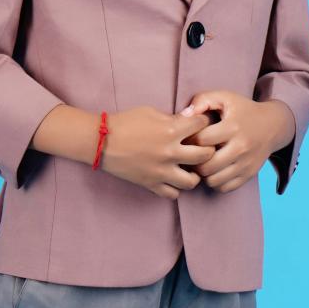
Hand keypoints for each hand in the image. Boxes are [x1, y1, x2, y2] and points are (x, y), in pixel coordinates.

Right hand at [100, 105, 217, 198]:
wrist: (100, 142)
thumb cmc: (124, 123)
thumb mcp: (150, 112)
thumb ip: (173, 117)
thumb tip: (191, 117)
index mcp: (171, 130)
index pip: (202, 125)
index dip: (203, 122)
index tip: (199, 124)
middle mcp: (170, 152)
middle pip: (206, 155)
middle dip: (208, 150)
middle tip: (202, 148)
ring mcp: (161, 171)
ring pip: (193, 181)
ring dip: (194, 174)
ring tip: (189, 169)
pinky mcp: (151, 184)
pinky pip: (173, 194)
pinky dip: (175, 188)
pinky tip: (172, 179)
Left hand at [178, 89, 295, 192]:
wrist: (273, 126)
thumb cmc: (242, 110)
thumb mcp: (225, 98)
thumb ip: (202, 100)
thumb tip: (184, 114)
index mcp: (233, 127)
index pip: (201, 140)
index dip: (190, 139)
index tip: (190, 137)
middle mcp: (241, 147)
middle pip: (206, 166)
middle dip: (195, 161)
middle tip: (193, 154)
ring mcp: (245, 163)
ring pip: (213, 180)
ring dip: (204, 174)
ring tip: (203, 162)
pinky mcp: (248, 174)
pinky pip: (224, 188)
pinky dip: (215, 182)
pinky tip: (214, 170)